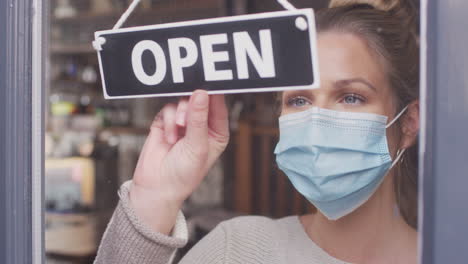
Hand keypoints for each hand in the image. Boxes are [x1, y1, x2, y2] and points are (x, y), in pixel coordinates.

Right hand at [129, 90, 229, 233]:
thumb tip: (202, 94)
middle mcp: (201, 126)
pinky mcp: (166, 122)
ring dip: (179, 115)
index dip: (214, 95)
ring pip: (183, 102)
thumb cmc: (184, 174)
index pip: (219, 107)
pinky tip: (169, 137)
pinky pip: (167, 108)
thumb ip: (198, 119)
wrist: (156, 187)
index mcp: (217, 132)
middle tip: (189, 109)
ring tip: (178, 131)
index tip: (208, 86)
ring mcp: (183, 123)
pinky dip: (168, 121)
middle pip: (200, 100)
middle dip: (193, 105)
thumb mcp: (197, 146)